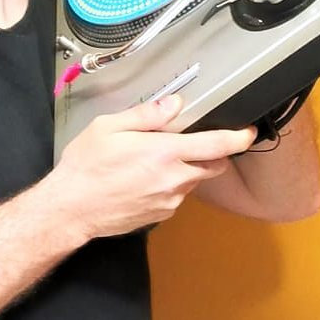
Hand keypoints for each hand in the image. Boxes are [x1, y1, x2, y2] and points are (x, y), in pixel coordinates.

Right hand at [48, 94, 255, 239]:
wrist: (71, 209)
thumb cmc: (86, 166)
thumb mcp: (108, 127)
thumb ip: (146, 115)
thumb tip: (174, 104)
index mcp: (163, 153)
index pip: (215, 145)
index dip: (238, 138)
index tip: (248, 132)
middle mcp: (173, 179)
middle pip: (213, 165)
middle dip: (211, 153)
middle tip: (190, 142)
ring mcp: (169, 201)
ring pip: (193, 180)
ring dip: (186, 168)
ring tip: (153, 160)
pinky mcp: (161, 215)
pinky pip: (176, 196)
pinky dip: (170, 185)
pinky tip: (143, 179)